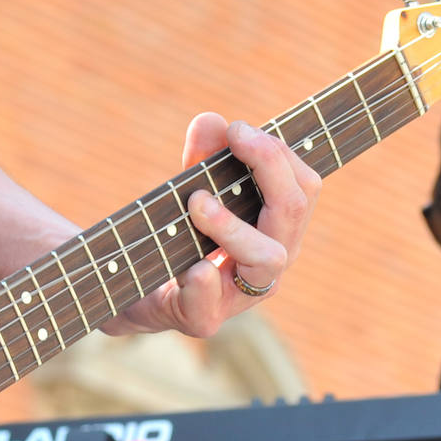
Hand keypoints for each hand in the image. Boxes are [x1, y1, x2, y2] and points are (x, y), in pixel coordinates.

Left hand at [101, 113, 320, 336]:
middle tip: (234, 140)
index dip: (278, 153)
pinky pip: (210, 303)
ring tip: (197, 202)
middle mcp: (269, 263)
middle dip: (269, 168)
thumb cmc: (177, 238)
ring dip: (233, 224)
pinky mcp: (203, 319)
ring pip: (267, 259)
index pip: (304, 187)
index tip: (239, 129)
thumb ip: (202, 157)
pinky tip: (192, 266)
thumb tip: (210, 121)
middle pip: (293, 213)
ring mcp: (241, 296)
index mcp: (277, 231)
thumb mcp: (189, 190)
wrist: (136, 293)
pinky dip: (202, 281)